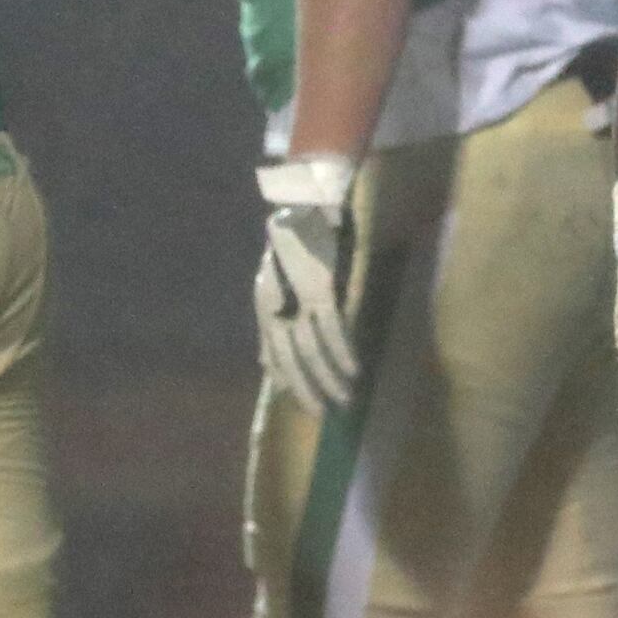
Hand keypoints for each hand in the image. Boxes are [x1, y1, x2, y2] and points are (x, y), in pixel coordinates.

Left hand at [255, 156, 365, 410]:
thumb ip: (272, 323)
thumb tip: (264, 360)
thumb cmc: (294, 239)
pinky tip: (353, 370)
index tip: (301, 401)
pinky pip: (332, 330)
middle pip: (292, 358)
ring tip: (346, 398)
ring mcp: (298, 300)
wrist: (304, 204)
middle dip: (307, 389)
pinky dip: (342, 352)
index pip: (272, 354)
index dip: (285, 380)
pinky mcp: (321, 290)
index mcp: (264, 306)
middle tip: (324, 413)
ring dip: (329, 377)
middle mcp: (276, 307)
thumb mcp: (273, 281)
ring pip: (312, 349)